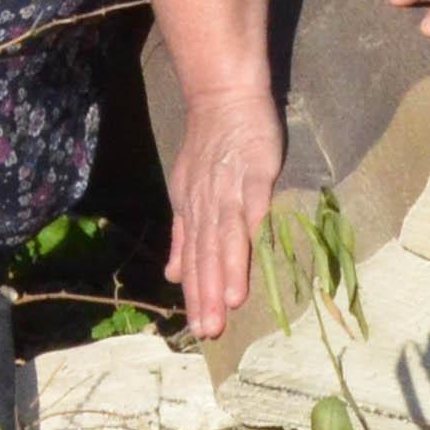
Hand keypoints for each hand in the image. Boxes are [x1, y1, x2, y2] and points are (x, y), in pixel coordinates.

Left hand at [165, 80, 281, 343]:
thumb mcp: (188, 192)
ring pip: (224, 237)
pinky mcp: (253, 173)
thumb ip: (185, 236)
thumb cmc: (212, 146)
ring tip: (227, 308)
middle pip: (205, 255)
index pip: (193, 260)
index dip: (196, 294)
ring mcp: (228, 189)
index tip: (200, 330)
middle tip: (209, 333)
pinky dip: (248, 234)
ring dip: (224, 271)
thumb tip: (175, 275)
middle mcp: (205, 204)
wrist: (224, 96)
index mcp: (191, 211)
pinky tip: (254, 254)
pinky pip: (251, 207)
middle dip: (206, 295)